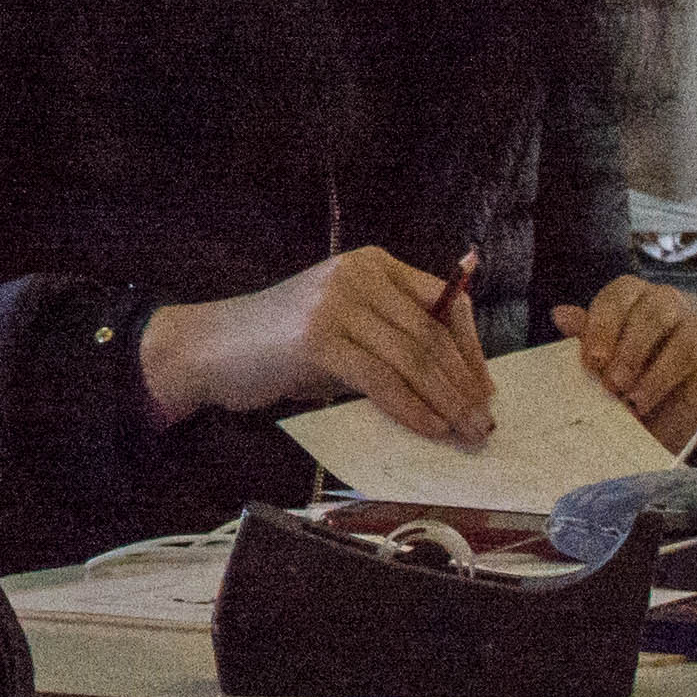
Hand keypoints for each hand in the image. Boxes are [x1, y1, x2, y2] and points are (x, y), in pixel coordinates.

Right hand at [139, 243, 489, 439]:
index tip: (485, 387)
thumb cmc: (280, 346)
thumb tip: (451, 381)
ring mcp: (337, 304)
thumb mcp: (343, 325)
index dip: (471, 348)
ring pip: (413, 358)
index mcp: (372, 263)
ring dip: (447, 402)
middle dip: (464, 383)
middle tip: (484, 421)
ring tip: (466, 432)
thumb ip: (389, 336)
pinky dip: (412, 409)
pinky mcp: (319, 339)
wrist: (211, 348)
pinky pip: (382, 380)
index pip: (443, 301)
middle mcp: (359, 274)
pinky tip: (429, 430)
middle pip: (432, 333)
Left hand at [551, 276, 696, 446]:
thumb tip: (560, 314)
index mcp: (629, 295)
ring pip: (675, 334)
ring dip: (650, 369)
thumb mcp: (601, 356)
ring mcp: (690, 322)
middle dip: (627, 348)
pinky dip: (663, 381)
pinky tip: (644, 401)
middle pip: (649, 311)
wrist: (662, 405)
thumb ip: (587, 336)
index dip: (602, 327)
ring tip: (629, 398)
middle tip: (611, 383)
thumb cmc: (624, 371)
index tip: (591, 361)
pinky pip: (689, 358)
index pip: (616, 297)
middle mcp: (662, 301)